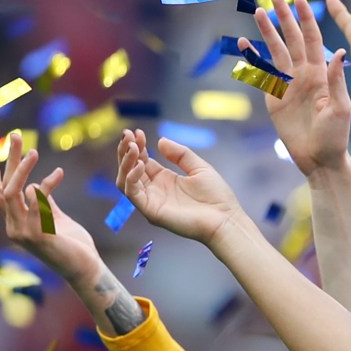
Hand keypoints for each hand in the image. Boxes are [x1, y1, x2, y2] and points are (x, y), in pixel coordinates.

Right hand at [0, 138, 101, 286]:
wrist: (86, 268)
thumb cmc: (72, 244)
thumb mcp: (55, 217)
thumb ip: (44, 202)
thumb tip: (34, 185)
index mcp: (15, 221)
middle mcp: (13, 226)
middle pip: (0, 188)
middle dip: (5, 160)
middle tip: (15, 135)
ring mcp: (23, 232)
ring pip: (13, 193)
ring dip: (22, 170)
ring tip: (34, 151)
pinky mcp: (38, 235)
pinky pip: (38, 203)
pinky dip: (45, 186)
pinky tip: (58, 173)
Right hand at [114, 129, 245, 245]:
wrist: (225, 218)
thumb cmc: (216, 196)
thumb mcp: (199, 167)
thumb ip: (180, 154)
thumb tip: (160, 140)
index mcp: (164, 179)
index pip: (142, 160)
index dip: (137, 146)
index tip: (137, 132)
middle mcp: (154, 190)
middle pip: (129, 169)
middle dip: (126, 151)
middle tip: (128, 135)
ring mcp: (151, 201)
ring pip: (125, 180)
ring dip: (125, 162)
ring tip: (133, 148)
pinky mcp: (151, 211)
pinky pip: (132, 193)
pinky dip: (131, 177)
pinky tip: (141, 164)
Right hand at [253, 0, 350, 173]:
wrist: (320, 159)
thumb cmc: (336, 136)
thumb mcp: (340, 107)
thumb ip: (336, 80)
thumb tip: (338, 52)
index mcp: (322, 73)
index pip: (313, 39)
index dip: (306, 19)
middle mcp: (304, 73)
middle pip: (292, 39)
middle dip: (284, 17)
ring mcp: (288, 84)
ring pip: (276, 51)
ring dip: (267, 31)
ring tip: (257, 11)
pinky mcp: (274, 97)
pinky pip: (262, 72)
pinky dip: (254, 57)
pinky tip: (245, 43)